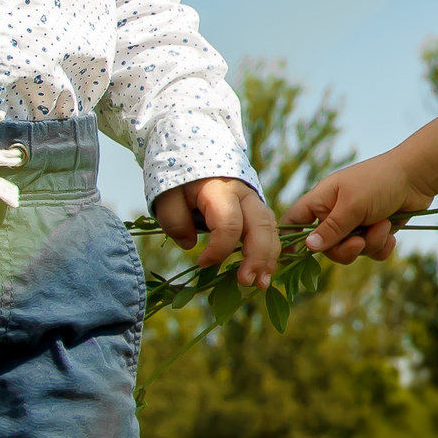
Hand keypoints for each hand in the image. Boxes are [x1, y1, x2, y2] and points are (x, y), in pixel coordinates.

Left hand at [152, 177, 279, 287]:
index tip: (201, 262)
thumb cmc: (181, 180)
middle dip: (257, 257)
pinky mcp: (256, 209)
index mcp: (221, 191)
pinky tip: (265, 270)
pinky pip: (270, 230)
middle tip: (247, 282)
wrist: (196, 154)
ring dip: (269, 258)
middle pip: (260, 227)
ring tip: (262, 283)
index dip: (218, 249)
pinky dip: (270, 251)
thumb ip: (174, 219)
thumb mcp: (167, 195)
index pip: (229, 225)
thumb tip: (189, 244)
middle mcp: (244, 195)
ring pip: (270, 229)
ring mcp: (254, 201)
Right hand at [284, 151, 433, 264]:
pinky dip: (382, 246)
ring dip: (370, 243)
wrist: (418, 176)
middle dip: (345, 248)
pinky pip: (371, 251)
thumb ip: (331, 228)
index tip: (292, 258)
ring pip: (352, 251)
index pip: (295, 221)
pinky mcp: (376, 231)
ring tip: (383, 225)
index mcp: (323, 200)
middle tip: (360, 240)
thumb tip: (308, 247)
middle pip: (326, 246)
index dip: (291, 239)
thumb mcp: (352, 205)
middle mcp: (336, 213)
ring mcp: (357, 223)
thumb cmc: (380, 181)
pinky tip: (392, 236)